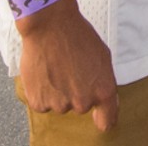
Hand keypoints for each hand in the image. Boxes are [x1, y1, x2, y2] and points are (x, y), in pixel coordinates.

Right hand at [17, 0, 118, 131]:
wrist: (50, 26)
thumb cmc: (78, 36)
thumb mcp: (103, 57)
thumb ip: (104, 81)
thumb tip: (104, 100)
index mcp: (103, 91)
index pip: (107, 120)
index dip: (103, 117)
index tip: (99, 116)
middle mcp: (83, 103)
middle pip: (81, 107)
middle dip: (77, 92)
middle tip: (71, 70)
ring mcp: (60, 105)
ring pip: (61, 104)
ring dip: (58, 92)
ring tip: (56, 67)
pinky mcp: (39, 103)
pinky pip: (44, 103)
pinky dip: (42, 92)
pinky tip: (44, 72)